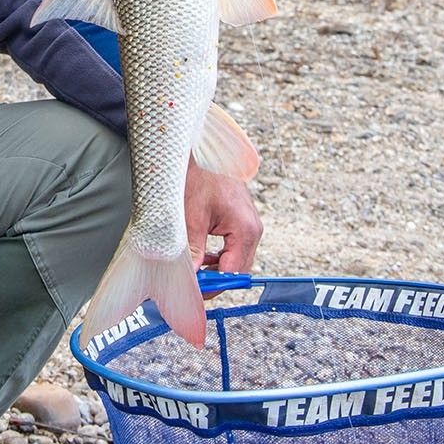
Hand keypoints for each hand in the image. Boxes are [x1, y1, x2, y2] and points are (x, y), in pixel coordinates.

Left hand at [184, 156, 262, 277]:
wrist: (203, 151)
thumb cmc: (200, 176)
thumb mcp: (192, 217)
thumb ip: (193, 250)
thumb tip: (190, 276)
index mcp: (245, 230)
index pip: (233, 273)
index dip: (213, 286)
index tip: (195, 293)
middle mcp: (253, 229)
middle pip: (237, 269)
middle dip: (215, 280)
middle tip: (192, 285)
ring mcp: (249, 225)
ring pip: (235, 260)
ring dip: (215, 268)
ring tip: (193, 270)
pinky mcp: (241, 221)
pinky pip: (233, 247)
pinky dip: (218, 256)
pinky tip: (202, 255)